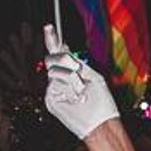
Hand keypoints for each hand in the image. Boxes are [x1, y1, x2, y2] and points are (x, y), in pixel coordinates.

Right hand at [43, 25, 119, 139]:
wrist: (100, 123)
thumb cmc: (101, 102)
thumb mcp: (92, 76)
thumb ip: (77, 62)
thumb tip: (64, 46)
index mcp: (72, 72)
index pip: (59, 53)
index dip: (52, 39)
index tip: (49, 27)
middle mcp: (61, 79)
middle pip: (53, 58)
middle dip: (65, 60)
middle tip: (78, 71)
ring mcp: (54, 89)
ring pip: (55, 72)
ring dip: (71, 79)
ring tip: (81, 93)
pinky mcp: (50, 99)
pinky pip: (54, 86)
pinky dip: (68, 90)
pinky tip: (76, 100)